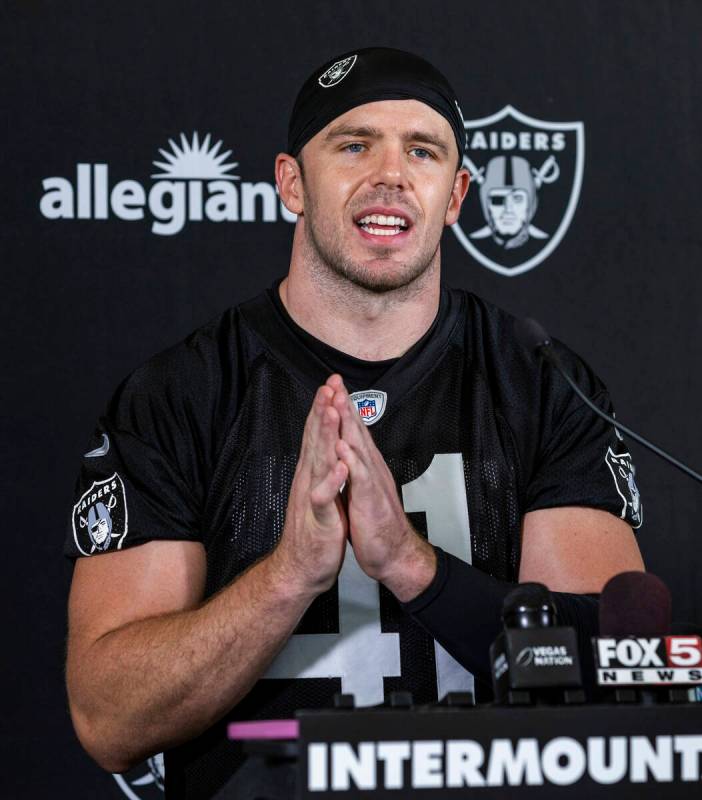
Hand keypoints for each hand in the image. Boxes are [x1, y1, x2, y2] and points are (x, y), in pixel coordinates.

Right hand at [271, 385, 348, 596]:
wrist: (301, 567)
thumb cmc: (314, 529)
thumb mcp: (320, 491)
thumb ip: (321, 466)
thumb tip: (326, 443)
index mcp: (313, 472)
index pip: (318, 434)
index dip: (324, 408)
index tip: (331, 385)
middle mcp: (309, 479)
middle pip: (315, 439)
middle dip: (322, 411)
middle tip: (328, 385)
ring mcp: (312, 496)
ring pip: (318, 461)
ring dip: (324, 436)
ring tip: (331, 413)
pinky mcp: (319, 517)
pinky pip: (324, 497)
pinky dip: (331, 481)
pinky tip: (340, 466)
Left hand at [328, 375, 435, 599]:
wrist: (392, 553)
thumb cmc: (374, 523)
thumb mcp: (362, 489)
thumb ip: (356, 468)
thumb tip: (348, 449)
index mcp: (365, 466)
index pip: (352, 431)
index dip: (341, 409)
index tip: (331, 387)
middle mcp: (370, 469)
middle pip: (356, 430)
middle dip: (344, 405)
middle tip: (334, 381)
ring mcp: (371, 482)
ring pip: (358, 447)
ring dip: (347, 424)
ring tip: (336, 402)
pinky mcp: (371, 500)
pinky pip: (360, 477)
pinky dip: (351, 460)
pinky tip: (342, 446)